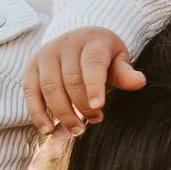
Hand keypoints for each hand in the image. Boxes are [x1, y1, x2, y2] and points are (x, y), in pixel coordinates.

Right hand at [25, 27, 144, 135]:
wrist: (80, 39)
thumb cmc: (104, 55)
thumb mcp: (118, 60)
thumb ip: (125, 73)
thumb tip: (139, 82)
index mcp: (92, 40)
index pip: (92, 64)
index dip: (94, 86)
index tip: (98, 108)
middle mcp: (65, 44)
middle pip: (70, 79)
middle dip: (81, 105)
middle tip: (94, 121)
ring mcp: (46, 54)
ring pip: (49, 87)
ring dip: (62, 113)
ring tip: (76, 130)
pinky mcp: (32, 67)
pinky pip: (31, 92)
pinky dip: (38, 113)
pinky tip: (49, 130)